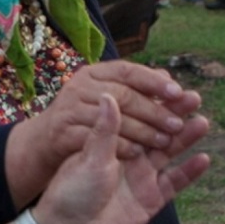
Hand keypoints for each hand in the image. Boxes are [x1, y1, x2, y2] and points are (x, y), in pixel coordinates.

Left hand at [3, 61, 199, 208]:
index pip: (135, 115)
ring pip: (169, 153)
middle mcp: (128, 156)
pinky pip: (174, 183)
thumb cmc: (71, 192)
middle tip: (193, 96)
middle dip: (174, 114)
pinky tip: (204, 158)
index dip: (152, 100)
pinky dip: (189, 172)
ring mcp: (141, 178)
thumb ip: (104, 130)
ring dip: (186, 138)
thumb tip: (108, 94)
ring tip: (202, 120)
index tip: (168, 82)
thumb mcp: (88, 157)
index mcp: (110, 142)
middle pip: (156, 130)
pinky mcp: (151, 199)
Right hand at [38, 61, 198, 157]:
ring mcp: (70, 109)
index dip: (153, 81)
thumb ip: (135, 88)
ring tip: (164, 141)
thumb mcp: (106, 95)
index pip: (127, 71)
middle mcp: (79, 86)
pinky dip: (120, 146)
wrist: (46, 139)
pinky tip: (137, 152)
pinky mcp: (63, 133)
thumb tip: (167, 77)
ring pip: (113, 118)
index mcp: (93, 73)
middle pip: (123, 95)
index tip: (178, 92)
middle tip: (177, 124)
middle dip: (153, 111)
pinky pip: (97, 139)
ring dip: (142, 131)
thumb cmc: (85, 115)